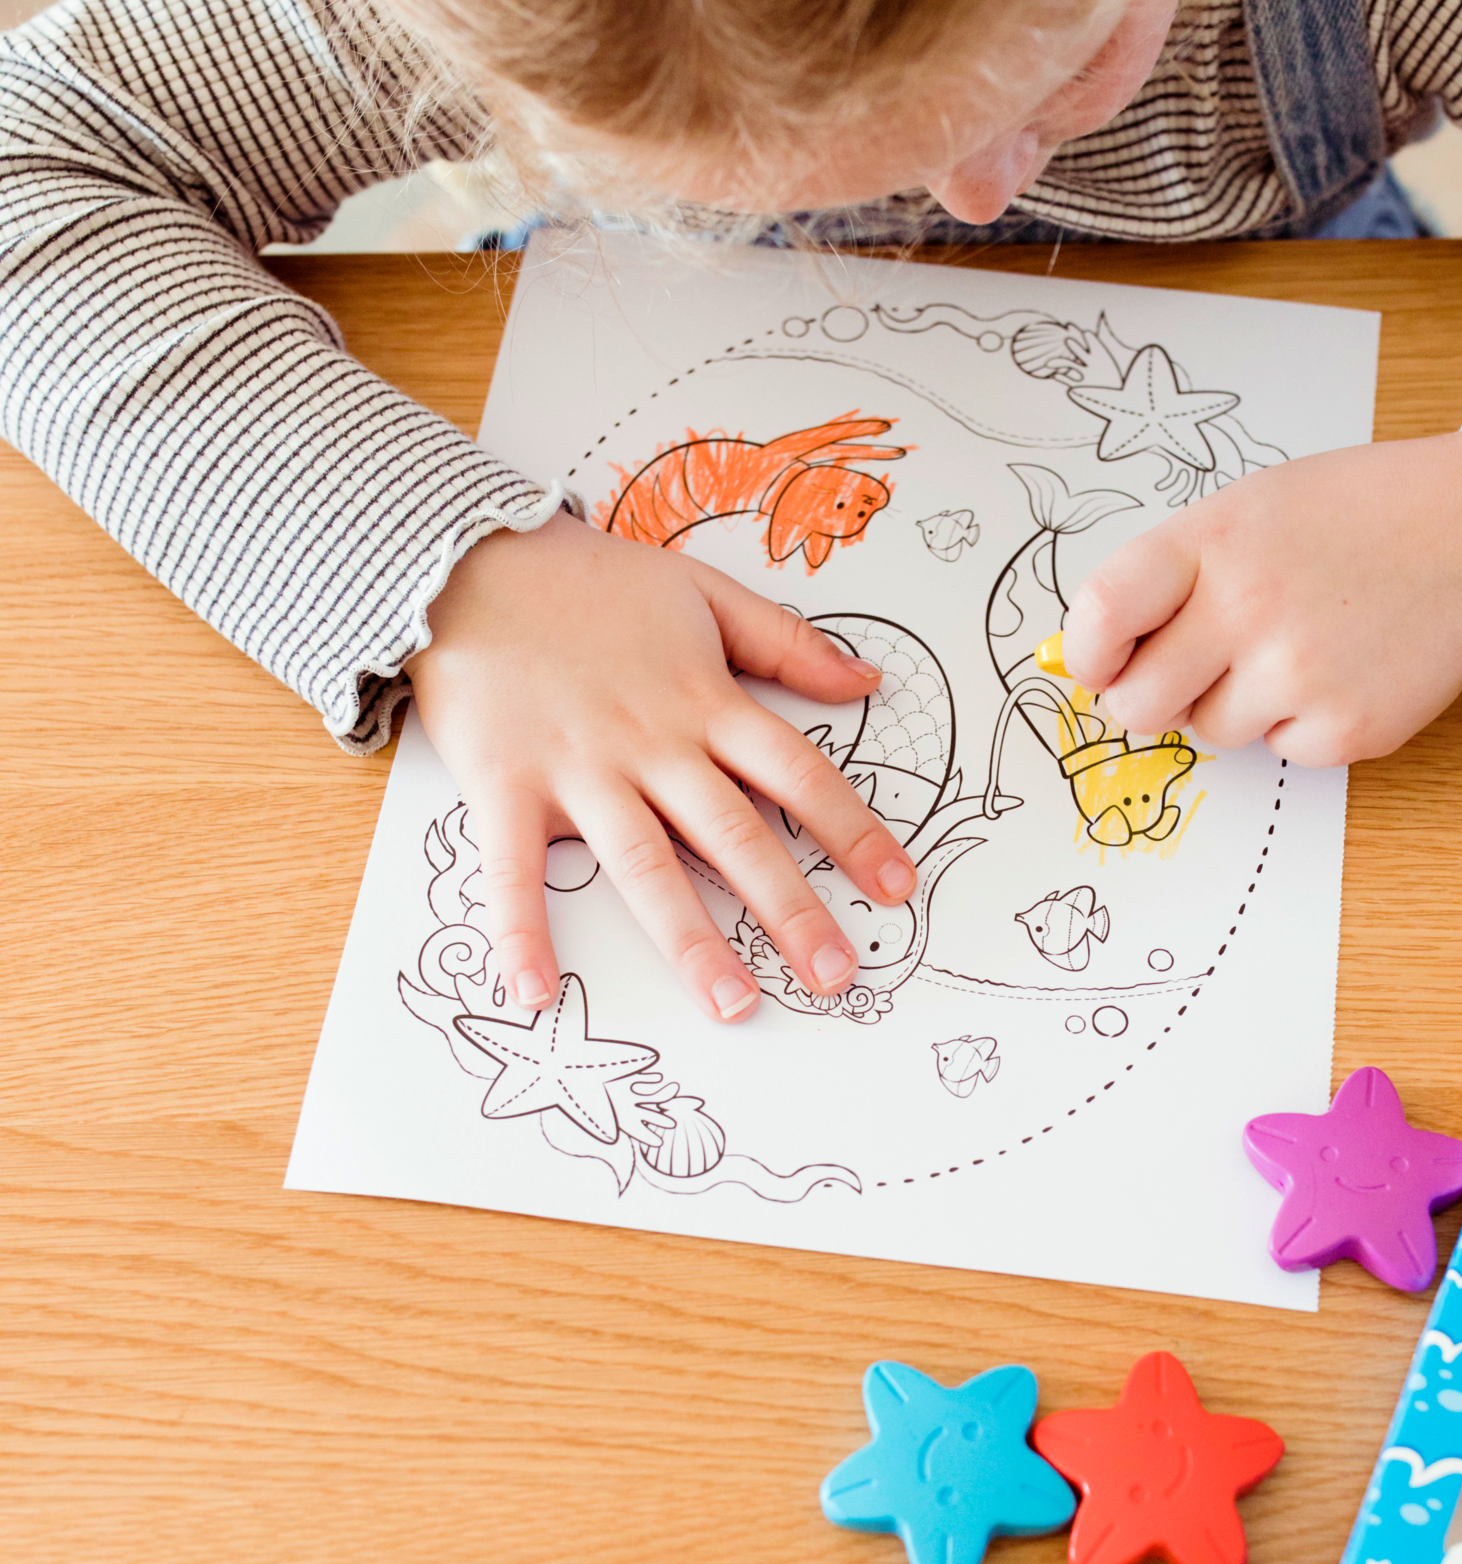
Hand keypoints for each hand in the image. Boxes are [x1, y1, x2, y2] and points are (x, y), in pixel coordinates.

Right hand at [405, 515, 913, 1022]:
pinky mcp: (504, 785)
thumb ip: (785, 641)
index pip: (798, 773)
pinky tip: (537, 992)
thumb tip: (867, 682)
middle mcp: (650, 745)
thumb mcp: (701, 590)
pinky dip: (521, 930)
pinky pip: (513, 870)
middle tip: (837, 976)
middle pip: (735, 836)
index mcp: (704, 701)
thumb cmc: (584, 579)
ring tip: (733, 1005)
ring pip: (646, 866)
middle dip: (790, 910)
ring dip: (690, 942)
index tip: (895, 886)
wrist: (465, 558)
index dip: (851, 831)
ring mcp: (578, 770)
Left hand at [1059, 426, 1461, 763]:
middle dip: (1152, 698)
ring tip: (1300, 643)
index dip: (1088, 654)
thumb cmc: (1355, 517)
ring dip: (1239, 703)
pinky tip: (1345, 667)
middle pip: (1140, 704)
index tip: (1099, 663)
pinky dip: (1303, 723)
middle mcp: (1247, 608)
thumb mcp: (1250, 511)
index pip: (1103, 614)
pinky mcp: (1344, 729)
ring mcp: (1299, 674)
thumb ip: (1173, 576)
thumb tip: (1100, 658)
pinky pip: (1282, 749)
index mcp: (1211, 542)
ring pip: (1212, 731)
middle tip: (1192, 671)